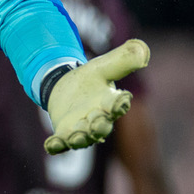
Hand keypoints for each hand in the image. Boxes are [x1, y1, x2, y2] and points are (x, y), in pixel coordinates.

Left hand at [44, 39, 149, 153]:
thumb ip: (123, 59)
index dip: (120, 102)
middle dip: (100, 125)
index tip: (121, 99)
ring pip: (82, 138)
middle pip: (101, 126)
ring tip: (75, 137)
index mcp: (110, 103)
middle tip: (97, 122)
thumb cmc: (90, 80)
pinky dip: (56, 146)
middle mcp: (98, 120)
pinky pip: (60, 143)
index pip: (118, 104)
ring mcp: (80, 129)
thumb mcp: (104, 66)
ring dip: (79, 138)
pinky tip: (50, 145)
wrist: (66, 88)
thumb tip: (142, 47)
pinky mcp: (62, 133)